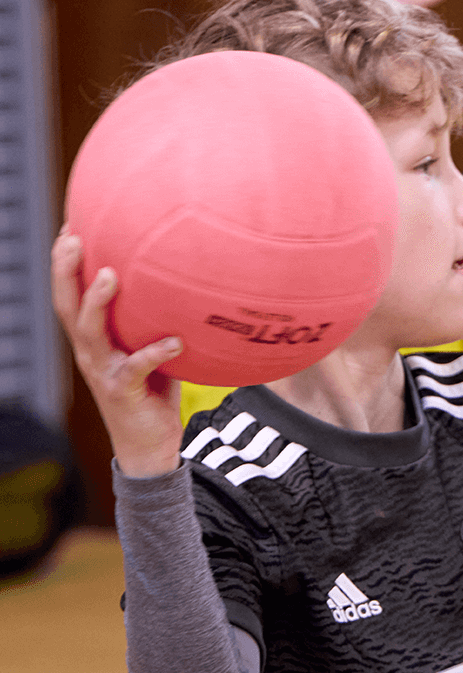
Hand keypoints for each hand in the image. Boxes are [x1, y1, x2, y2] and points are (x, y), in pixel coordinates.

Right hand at [51, 231, 183, 476]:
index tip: (70, 226)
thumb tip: (188, 283)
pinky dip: (157, 352)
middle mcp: (91, 352)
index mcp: (93, 340)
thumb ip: (158, 321)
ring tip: (111, 275)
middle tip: (72, 238)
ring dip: (97, 302)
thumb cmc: (154, 391)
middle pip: (67, 306)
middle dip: (66, 271)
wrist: (149, 446)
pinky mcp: (125, 392)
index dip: (65, 263)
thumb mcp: (153, 349)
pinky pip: (140, 367)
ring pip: (90, 332)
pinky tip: (177, 340)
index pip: (70, 295)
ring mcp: (104, 372)